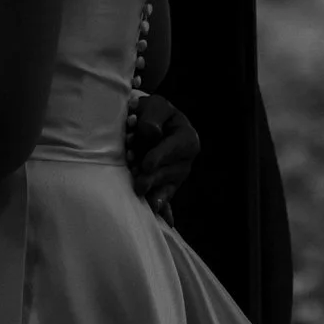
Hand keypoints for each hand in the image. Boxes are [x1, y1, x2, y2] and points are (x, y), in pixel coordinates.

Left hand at [125, 95, 198, 223]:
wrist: (154, 125)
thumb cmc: (155, 114)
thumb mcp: (155, 106)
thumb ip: (153, 116)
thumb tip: (151, 133)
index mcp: (187, 138)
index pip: (174, 149)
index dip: (159, 156)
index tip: (146, 165)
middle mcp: (187, 160)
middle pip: (168, 171)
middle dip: (150, 174)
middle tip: (135, 175)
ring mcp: (178, 176)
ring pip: (165, 186)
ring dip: (150, 185)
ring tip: (137, 186)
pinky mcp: (168, 187)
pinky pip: (165, 199)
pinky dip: (162, 207)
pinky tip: (160, 217)